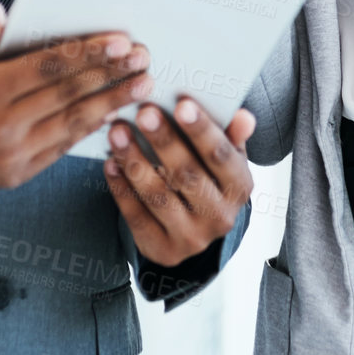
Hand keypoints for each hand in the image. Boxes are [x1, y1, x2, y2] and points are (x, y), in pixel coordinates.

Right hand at [0, 1, 151, 188]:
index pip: (49, 67)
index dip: (88, 53)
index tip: (120, 41)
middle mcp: (0, 128)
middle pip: (68, 95)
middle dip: (110, 75)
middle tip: (144, 58)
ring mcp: (9, 156)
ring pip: (71, 125)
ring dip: (110, 104)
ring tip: (141, 86)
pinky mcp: (14, 176)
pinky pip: (59, 149)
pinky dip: (87, 130)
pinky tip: (111, 113)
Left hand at [104, 95, 255, 267]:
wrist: (192, 229)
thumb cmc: (207, 179)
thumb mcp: (224, 158)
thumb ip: (230, 136)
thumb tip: (243, 117)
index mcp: (240, 188)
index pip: (221, 157)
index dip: (202, 130)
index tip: (182, 103)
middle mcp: (220, 217)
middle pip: (188, 176)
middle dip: (165, 142)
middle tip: (144, 112)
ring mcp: (191, 238)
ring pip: (158, 196)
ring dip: (135, 161)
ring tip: (117, 132)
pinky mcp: (163, 250)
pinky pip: (137, 217)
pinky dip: (121, 188)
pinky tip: (110, 162)